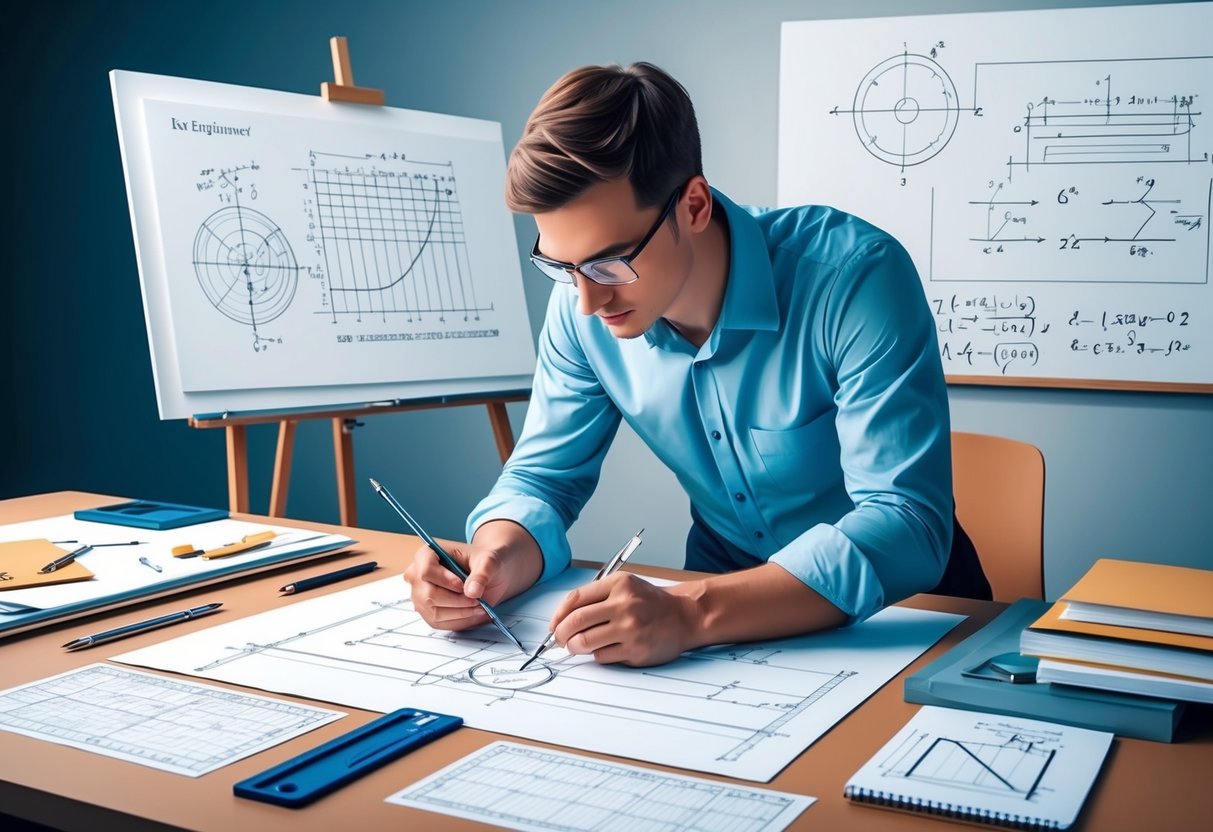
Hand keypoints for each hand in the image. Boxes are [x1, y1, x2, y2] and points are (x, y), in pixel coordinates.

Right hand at [403, 540, 511, 630]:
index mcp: (427, 554)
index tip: (463, 586)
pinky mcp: (426, 612)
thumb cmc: (483, 562)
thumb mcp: (489, 561)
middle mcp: (417, 576)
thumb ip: (482, 573)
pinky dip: (459, 622)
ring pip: (434, 613)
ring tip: (480, 607)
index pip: (426, 571)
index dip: (445, 581)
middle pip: (429, 596)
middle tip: (478, 600)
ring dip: (460, 614)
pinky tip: (473, 614)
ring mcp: (419, 596)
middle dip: (457, 601)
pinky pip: (439, 623)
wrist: (486, 574)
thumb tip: (472, 591)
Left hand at [550, 572, 696, 666]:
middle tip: (559, 640)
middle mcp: (624, 604)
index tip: (554, 625)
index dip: (558, 615)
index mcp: (618, 585)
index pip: (576, 599)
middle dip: (560, 634)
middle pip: (576, 621)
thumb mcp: (625, 586)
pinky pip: (602, 656)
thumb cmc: (651, 602)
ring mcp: (630, 628)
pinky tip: (605, 649)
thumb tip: (563, 618)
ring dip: (574, 647)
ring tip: (576, 646)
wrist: (684, 616)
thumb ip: (596, 597)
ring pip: (585, 642)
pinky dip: (597, 655)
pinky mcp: (636, 650)